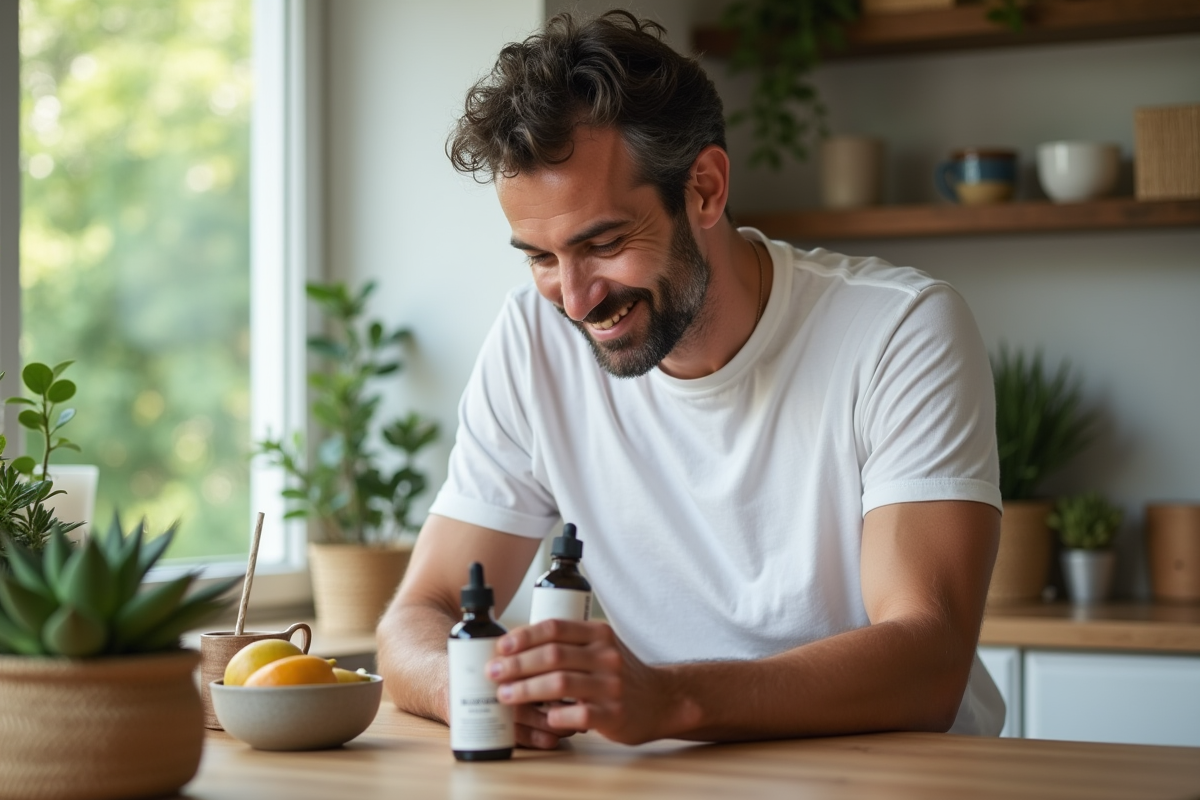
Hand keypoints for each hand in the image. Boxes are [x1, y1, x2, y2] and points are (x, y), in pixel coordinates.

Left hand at [486, 619, 673, 745]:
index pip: (555, 628)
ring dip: (526, 689)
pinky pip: (578, 714)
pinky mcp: (615, 714)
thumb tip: (515, 645)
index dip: (523, 636)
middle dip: (517, 664)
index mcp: (599, 634)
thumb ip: (568, 642)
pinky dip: (556, 715)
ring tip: (505, 695)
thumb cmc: (620, 673)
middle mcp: (606, 656)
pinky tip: (542, 718)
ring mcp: (611, 686)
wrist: (661, 699)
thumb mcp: (600, 647)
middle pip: (552, 655)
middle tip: (494, 673)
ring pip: (560, 682)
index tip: (500, 647)